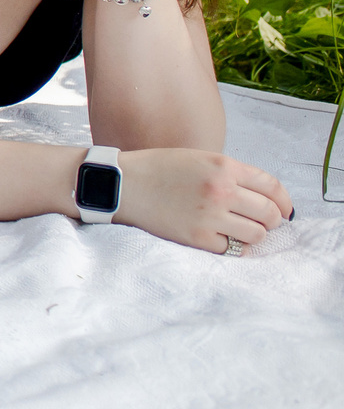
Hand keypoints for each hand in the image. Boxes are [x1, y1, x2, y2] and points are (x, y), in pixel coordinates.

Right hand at [117, 147, 292, 253]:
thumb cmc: (159, 169)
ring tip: (241, 231)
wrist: (122, 185)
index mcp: (223, 166)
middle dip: (272, 220)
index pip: (272, 187)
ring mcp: (210, 216)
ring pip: (257, 235)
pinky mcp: (198, 238)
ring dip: (255, 235)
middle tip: (263, 222)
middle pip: (270, 214)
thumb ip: (231, 173)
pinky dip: (233, 247)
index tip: (285, 209)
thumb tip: (263, 197)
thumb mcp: (198, 159)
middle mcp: (221, 190)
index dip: (285, 201)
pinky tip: (223, 239)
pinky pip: (233, 250)